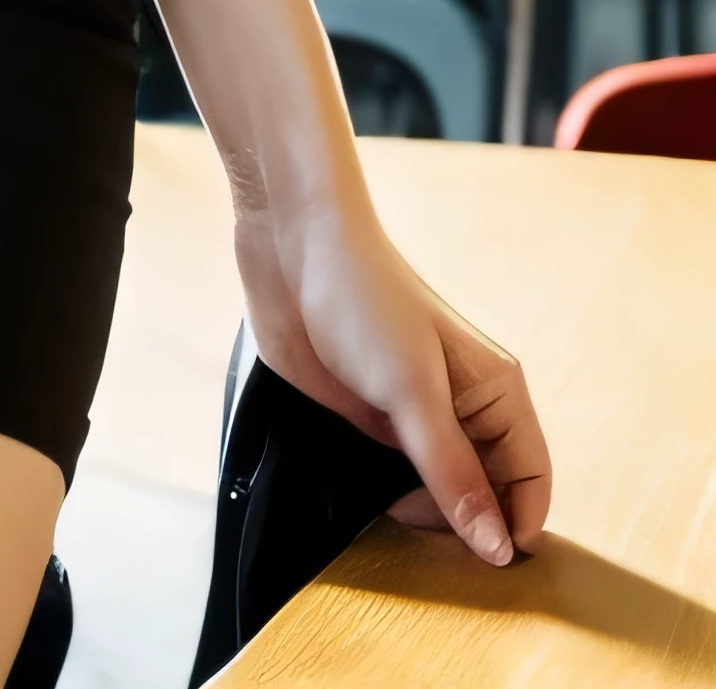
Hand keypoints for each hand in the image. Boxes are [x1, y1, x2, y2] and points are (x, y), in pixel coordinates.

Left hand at [235, 193, 551, 565]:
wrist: (289, 248)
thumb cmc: (362, 300)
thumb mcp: (412, 392)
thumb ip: (453, 473)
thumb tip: (499, 550)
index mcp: (496, 392)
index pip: (531, 480)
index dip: (516, 528)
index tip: (488, 571)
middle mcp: (462, 410)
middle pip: (484, 495)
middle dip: (464, 530)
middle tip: (429, 555)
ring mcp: (414, 419)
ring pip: (436, 495)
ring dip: (419, 519)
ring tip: (391, 527)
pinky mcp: (370, 423)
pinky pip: (390, 482)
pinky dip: (383, 502)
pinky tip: (363, 512)